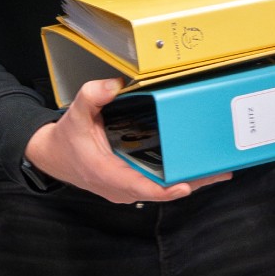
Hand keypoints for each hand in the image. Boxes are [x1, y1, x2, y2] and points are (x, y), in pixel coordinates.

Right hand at [23, 79, 230, 202]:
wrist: (55, 155)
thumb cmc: (68, 139)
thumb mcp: (76, 114)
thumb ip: (92, 97)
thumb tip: (114, 85)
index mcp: (106, 174)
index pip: (138, 187)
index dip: (163, 189)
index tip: (184, 185)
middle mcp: (120, 187)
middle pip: (161, 190)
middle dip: (191, 182)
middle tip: (219, 171)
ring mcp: (129, 188)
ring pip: (164, 189)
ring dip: (191, 180)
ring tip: (219, 169)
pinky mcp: (134, 183)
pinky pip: (159, 183)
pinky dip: (180, 177)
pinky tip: (200, 168)